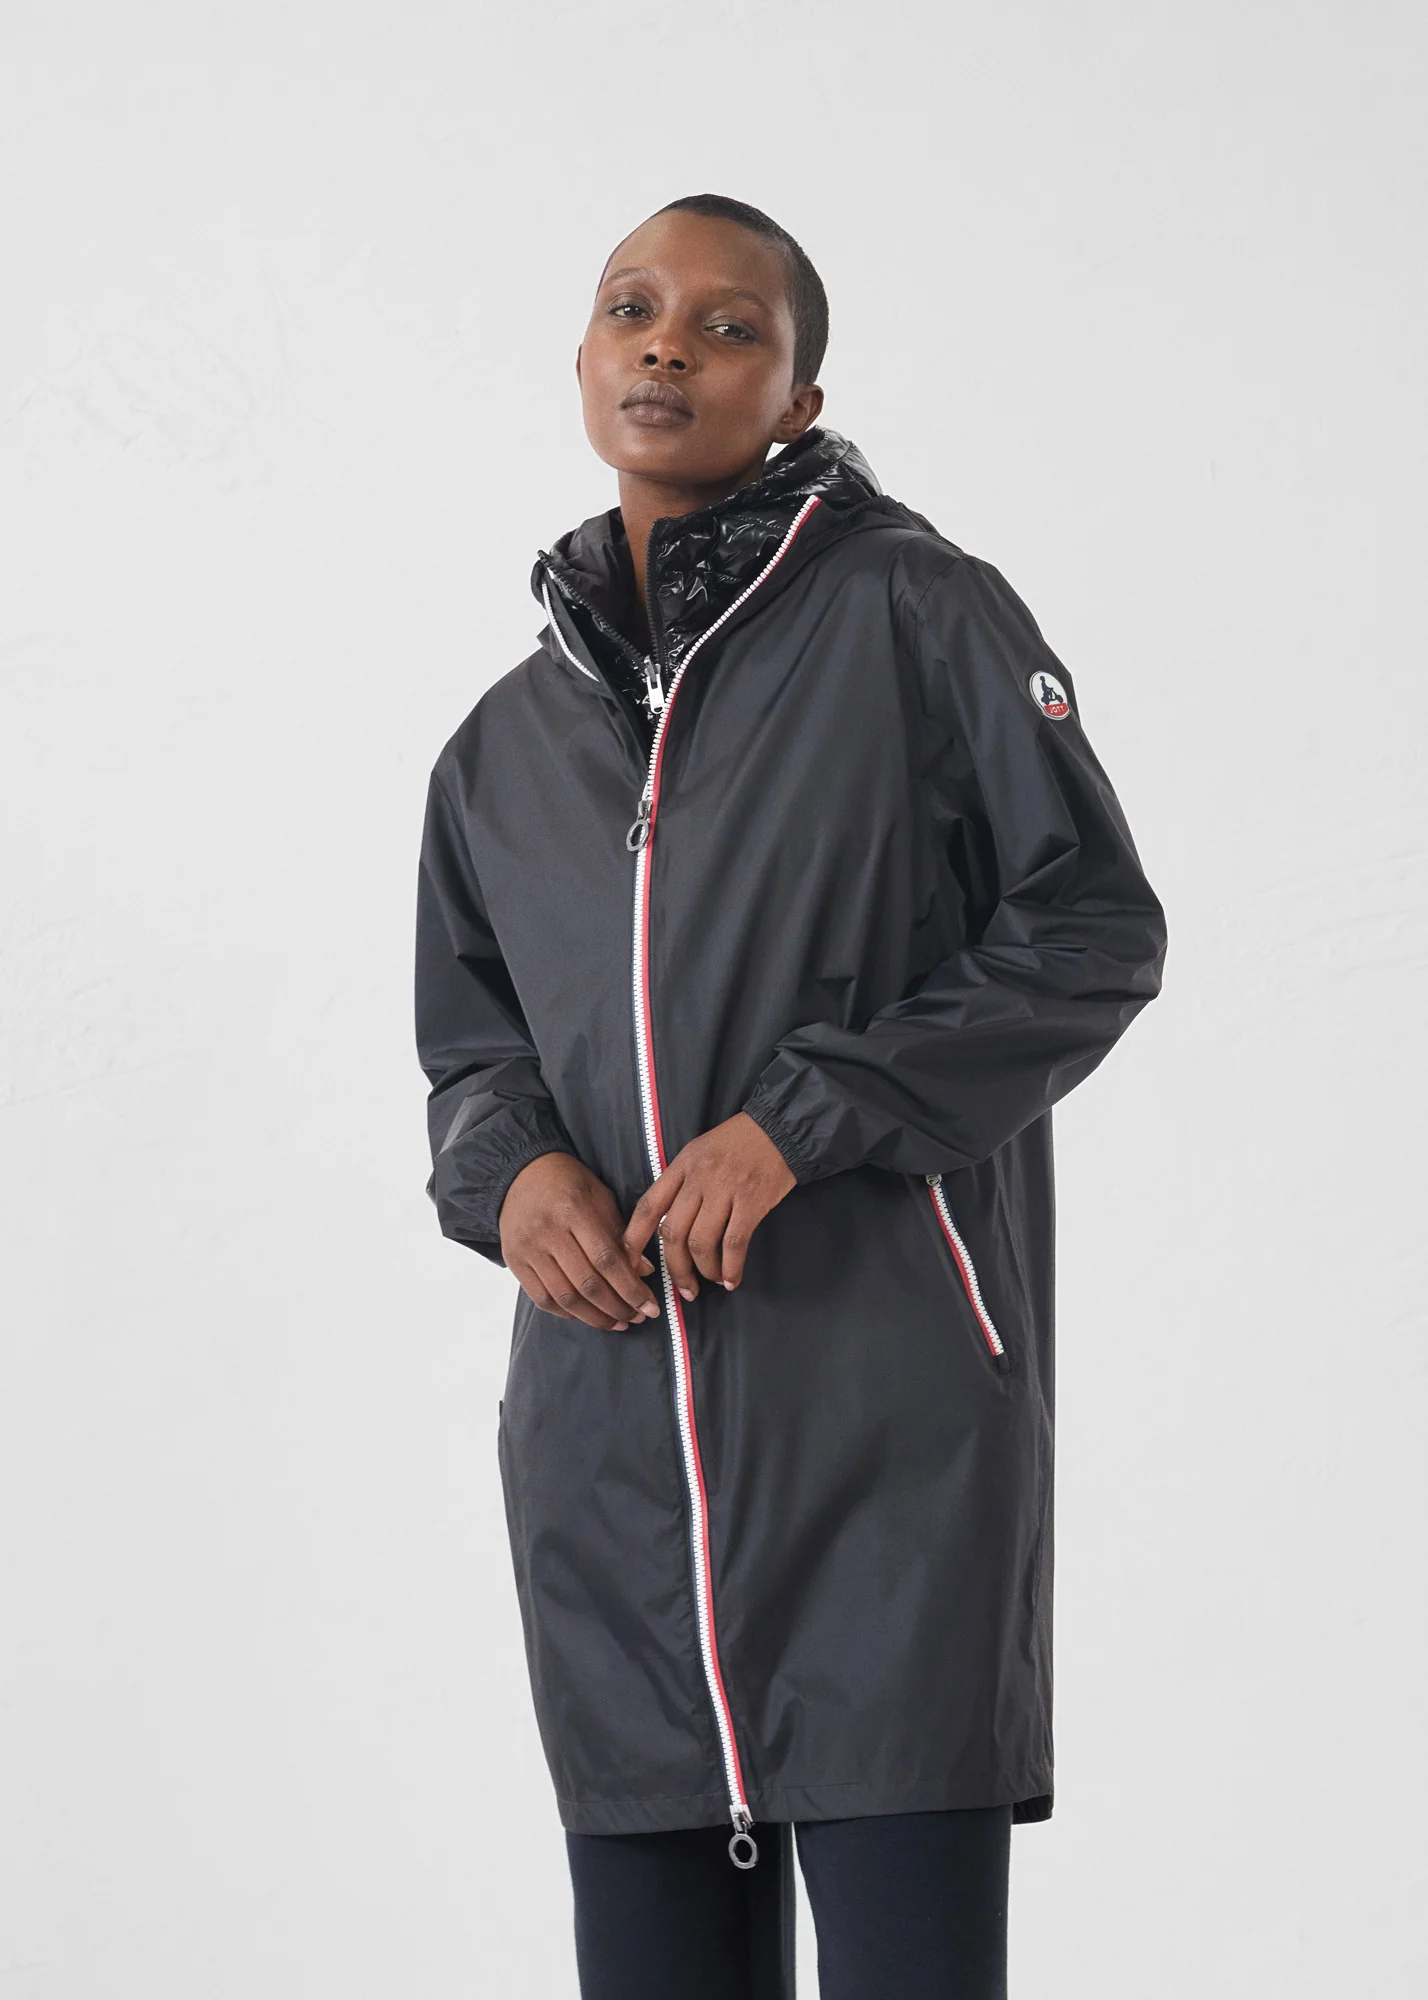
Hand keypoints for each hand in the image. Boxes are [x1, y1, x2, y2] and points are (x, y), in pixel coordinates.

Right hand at [500, 1152, 662, 1331]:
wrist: (520, 1174)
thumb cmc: (569, 1184)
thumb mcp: (600, 1198)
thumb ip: (621, 1235)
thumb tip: (644, 1273)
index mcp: (574, 1210)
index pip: (607, 1261)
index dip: (631, 1290)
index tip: (650, 1307)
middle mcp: (548, 1231)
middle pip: (587, 1284)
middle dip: (617, 1308)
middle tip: (637, 1318)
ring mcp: (528, 1249)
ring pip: (565, 1297)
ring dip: (595, 1317)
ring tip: (617, 1323)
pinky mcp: (514, 1262)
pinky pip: (542, 1299)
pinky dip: (567, 1313)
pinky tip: (587, 1315)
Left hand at [622, 1113, 796, 1301]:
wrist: (779, 1128)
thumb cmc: (737, 1143)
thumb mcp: (699, 1152)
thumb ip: (681, 1184)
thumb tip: (667, 1228)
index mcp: (681, 1166)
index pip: (648, 1206)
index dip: (635, 1239)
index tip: (632, 1265)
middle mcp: (698, 1178)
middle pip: (674, 1233)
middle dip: (676, 1268)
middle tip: (684, 1288)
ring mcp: (725, 1190)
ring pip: (702, 1243)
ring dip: (704, 1270)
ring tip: (712, 1280)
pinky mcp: (751, 1202)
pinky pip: (734, 1244)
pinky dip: (731, 1268)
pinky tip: (732, 1279)